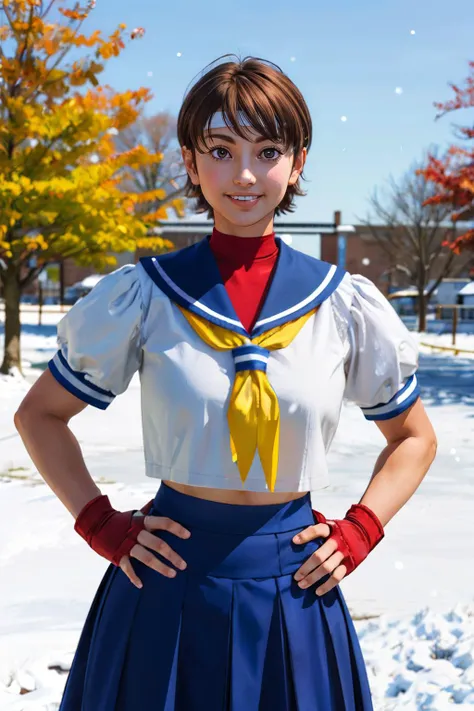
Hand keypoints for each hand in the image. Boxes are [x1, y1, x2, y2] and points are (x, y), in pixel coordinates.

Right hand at [74, 495, 190, 589]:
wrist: (96, 524)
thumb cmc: (120, 520)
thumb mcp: (135, 513)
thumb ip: (148, 509)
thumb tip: (159, 500)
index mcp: (142, 521)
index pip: (163, 522)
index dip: (176, 528)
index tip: (188, 535)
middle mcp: (136, 533)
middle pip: (158, 544)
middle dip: (172, 555)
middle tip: (184, 565)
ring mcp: (127, 544)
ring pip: (146, 557)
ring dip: (160, 567)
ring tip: (172, 574)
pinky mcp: (117, 554)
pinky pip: (127, 568)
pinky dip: (133, 577)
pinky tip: (141, 585)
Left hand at [292, 520, 347, 595]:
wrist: (362, 533)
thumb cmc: (338, 531)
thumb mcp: (329, 525)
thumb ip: (317, 530)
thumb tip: (295, 539)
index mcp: (331, 529)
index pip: (318, 530)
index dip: (306, 535)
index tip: (294, 541)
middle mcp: (337, 542)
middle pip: (319, 555)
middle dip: (306, 567)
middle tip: (296, 576)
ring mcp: (343, 554)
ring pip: (327, 568)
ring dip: (313, 578)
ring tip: (302, 585)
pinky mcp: (348, 565)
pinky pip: (337, 577)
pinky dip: (327, 586)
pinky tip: (317, 591)